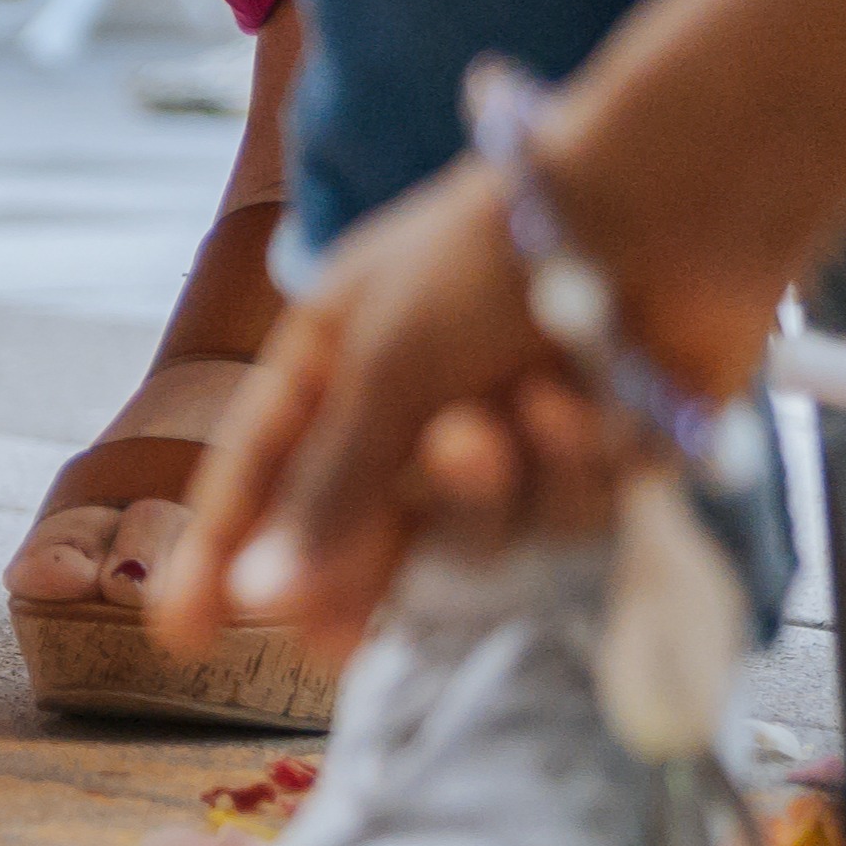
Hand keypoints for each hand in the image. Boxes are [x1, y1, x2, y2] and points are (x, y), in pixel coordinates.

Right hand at [151, 150, 667, 668]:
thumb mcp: (385, 365)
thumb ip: (327, 492)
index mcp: (338, 355)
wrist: (663, 209)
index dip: (219, 554)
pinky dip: (572, 471)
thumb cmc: (495, 256)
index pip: (260, 474)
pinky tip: (585, 404)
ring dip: (488, 493)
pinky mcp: (601, 465)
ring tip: (505, 421)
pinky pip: (567, 521)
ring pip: (479, 536)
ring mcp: (514, 439)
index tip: (182, 637)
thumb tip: (256, 599)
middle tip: (344, 633)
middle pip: (369, 530)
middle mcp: (419, 405)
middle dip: (368, 560)